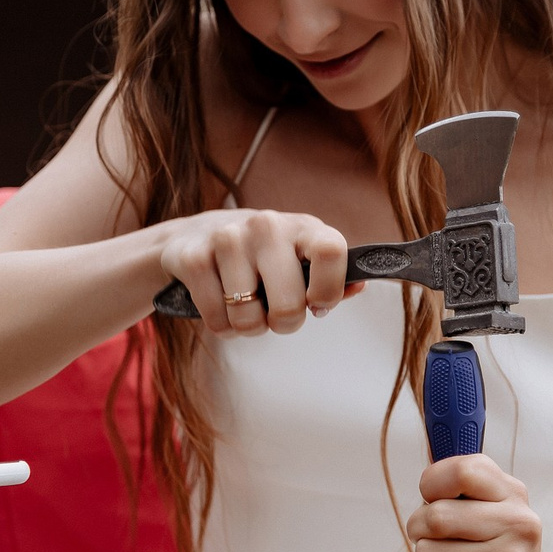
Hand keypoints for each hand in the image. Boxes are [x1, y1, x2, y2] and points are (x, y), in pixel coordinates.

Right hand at [156, 208, 360, 335]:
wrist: (193, 237)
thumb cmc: (261, 257)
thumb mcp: (299, 258)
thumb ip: (333, 277)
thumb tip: (360, 286)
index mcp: (302, 227)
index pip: (332, 252)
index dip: (328, 291)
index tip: (317, 305)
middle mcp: (267, 225)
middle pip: (289, 305)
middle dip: (283, 324)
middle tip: (274, 313)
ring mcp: (228, 238)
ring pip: (248, 319)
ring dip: (248, 326)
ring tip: (244, 306)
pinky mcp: (194, 257)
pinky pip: (217, 320)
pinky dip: (221, 326)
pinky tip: (220, 305)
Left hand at [406, 455, 552, 551]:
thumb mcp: (488, 514)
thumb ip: (460, 484)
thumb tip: (432, 443)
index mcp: (513, 496)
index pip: (463, 470)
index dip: (433, 484)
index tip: (435, 499)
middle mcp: (518, 525)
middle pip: (434, 516)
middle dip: (421, 534)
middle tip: (442, 546)